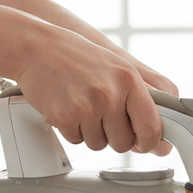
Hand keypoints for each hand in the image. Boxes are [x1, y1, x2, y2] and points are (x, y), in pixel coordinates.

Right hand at [13, 22, 175, 156]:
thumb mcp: (119, 68)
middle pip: (123, 142)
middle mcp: (109, 94)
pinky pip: (76, 140)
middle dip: (115, 137)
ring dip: (92, 133)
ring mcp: (86, 107)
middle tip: (105, 118)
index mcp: (129, 80)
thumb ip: (139, 100)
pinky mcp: (63, 117)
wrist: (38, 48)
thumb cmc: (80, 58)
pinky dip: (73, 130)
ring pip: (99, 144)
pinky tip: (69, 108)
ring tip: (84, 107)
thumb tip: (154, 138)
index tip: (145, 143)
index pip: (150, 126)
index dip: (149, 141)